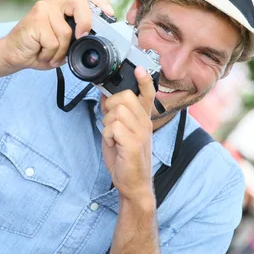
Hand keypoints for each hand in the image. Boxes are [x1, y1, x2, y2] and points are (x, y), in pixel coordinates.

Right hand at [0, 0, 112, 71]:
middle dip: (85, 22)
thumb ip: (77, 35)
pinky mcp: (35, 20)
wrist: (11, 54)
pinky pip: (54, 42)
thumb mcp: (63, 42)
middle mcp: (53, 2)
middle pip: (79, 4)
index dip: (101, 3)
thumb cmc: (38, 48)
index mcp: (62, 5)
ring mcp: (43, 9)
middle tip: (81, 36)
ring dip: (60, 51)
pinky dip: (50, 54)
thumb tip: (96, 38)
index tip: (110, 15)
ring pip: (66, 32)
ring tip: (49, 53)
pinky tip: (41, 53)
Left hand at [101, 67, 156, 204]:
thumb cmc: (125, 158)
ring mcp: (141, 133)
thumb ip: (115, 113)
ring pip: (116, 111)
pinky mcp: (133, 143)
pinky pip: (113, 127)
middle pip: (125, 97)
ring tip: (113, 138)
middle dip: (111, 107)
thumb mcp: (120, 131)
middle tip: (111, 124)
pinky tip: (113, 145)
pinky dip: (107, 136)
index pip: (148, 94)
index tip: (139, 69)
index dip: (144, 80)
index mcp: (143, 118)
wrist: (133, 184)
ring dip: (107, 124)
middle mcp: (145, 123)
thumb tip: (105, 94)